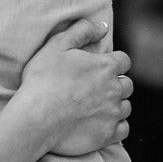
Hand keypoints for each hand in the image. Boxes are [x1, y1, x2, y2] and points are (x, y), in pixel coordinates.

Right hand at [15, 17, 132, 155]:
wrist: (35, 118)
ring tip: (97, 107)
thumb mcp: (57, 46)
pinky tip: (102, 124)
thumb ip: (82, 31)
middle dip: (115, 84)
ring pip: (125, 107)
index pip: (124, 61)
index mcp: (105, 66)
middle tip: (96, 89)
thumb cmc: (42, 80)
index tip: (100, 68)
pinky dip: (116, 126)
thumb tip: (103, 27)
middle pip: (127, 84)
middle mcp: (114, 89)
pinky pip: (123, 129)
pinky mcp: (108, 135)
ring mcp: (113, 113)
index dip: (113, 63)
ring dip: (116, 105)